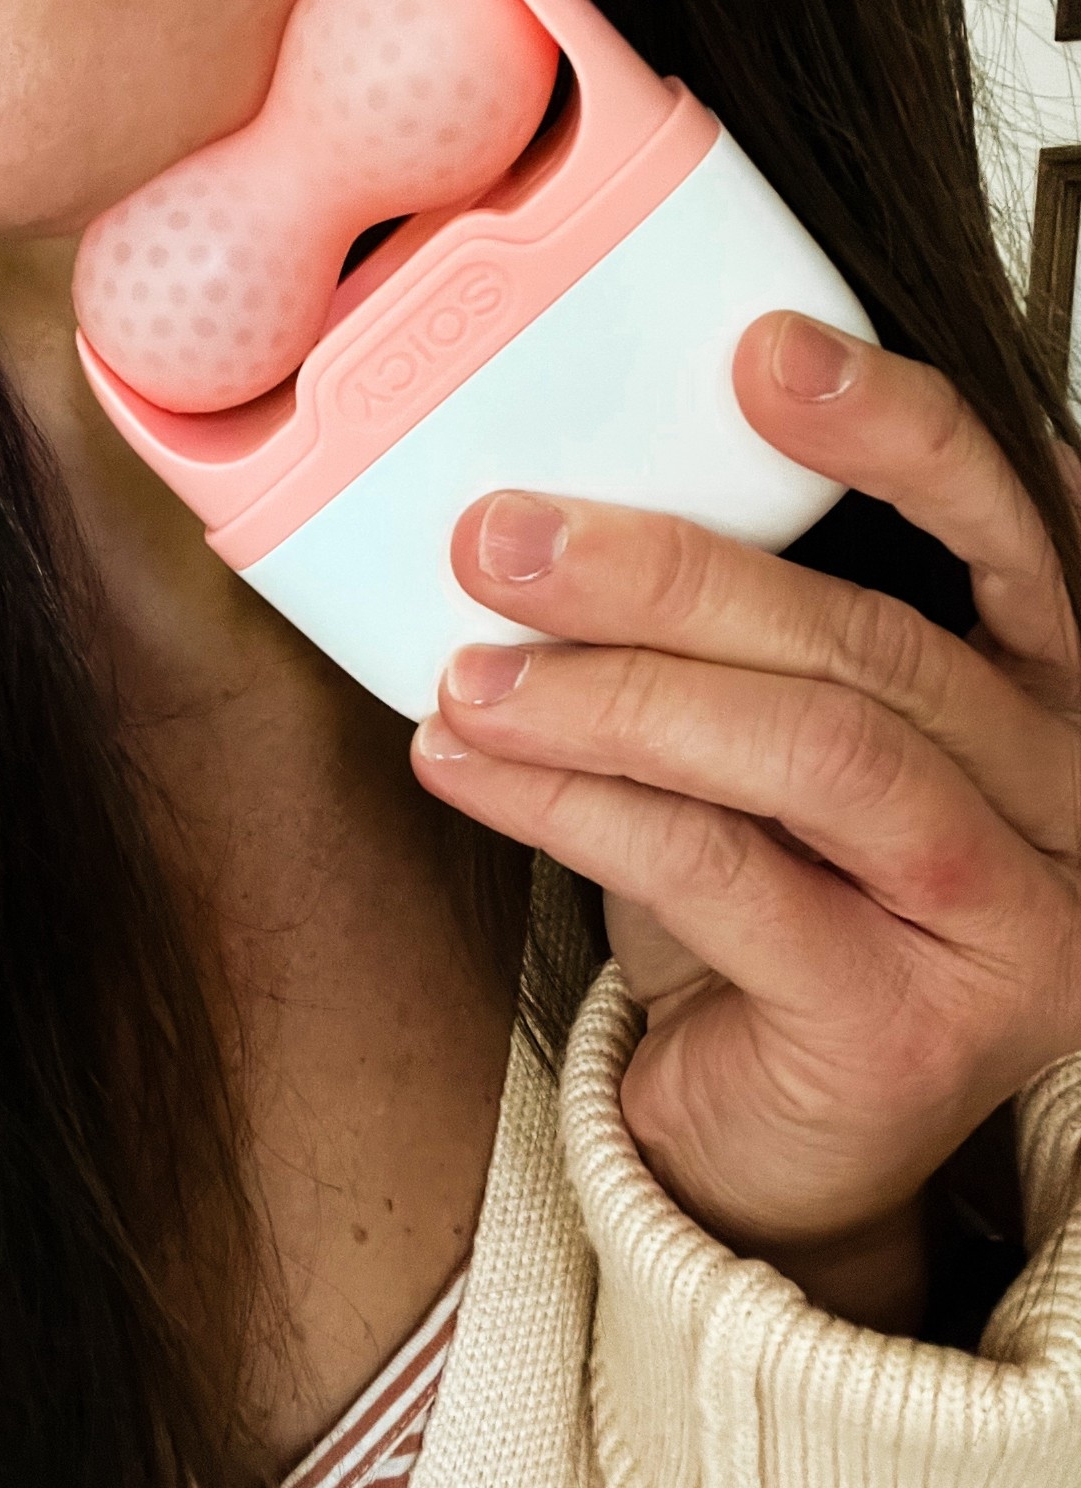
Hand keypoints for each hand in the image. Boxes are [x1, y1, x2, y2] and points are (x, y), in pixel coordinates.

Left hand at [411, 310, 1080, 1334]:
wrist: (764, 1134)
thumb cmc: (765, 910)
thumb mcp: (759, 746)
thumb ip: (724, 635)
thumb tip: (543, 503)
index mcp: (1039, 695)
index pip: (1014, 527)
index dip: (896, 428)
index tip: (759, 352)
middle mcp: (1061, 799)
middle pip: (871, 643)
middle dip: (668, 571)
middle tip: (504, 535)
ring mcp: (1006, 923)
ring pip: (808, 754)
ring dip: (609, 694)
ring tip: (466, 671)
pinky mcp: (908, 1031)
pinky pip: (723, 874)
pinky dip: (576, 806)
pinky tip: (471, 766)